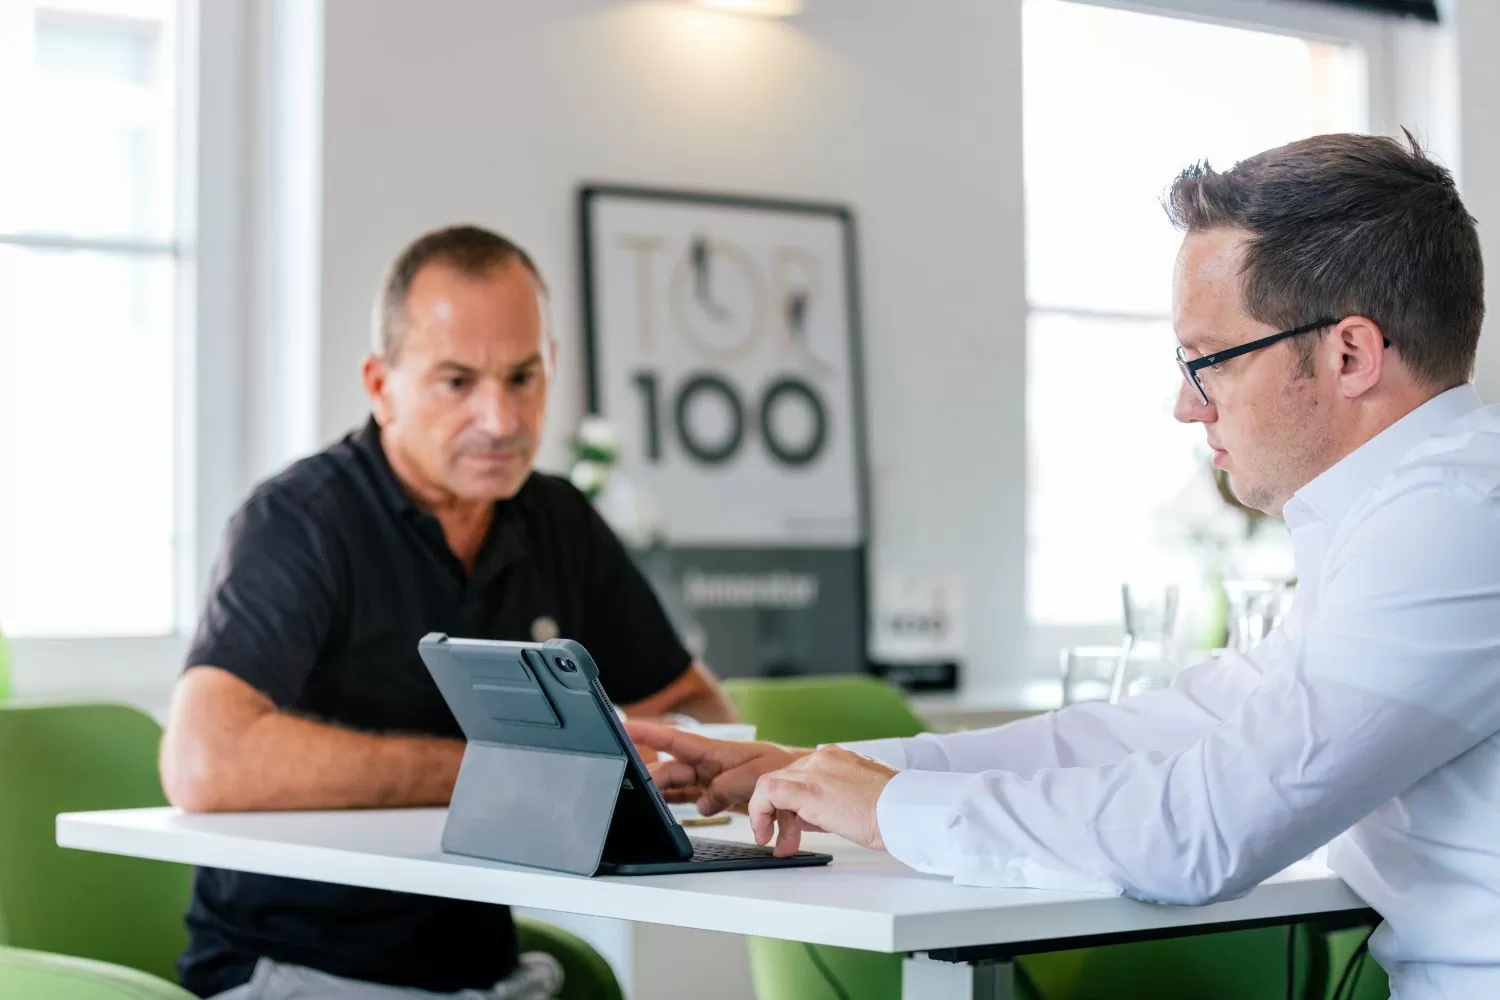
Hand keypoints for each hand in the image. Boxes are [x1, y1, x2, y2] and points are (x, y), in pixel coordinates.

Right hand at [625, 721, 806, 815]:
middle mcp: (713, 765)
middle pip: (673, 768)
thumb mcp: (760, 774)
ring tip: (643, 798)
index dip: (650, 733)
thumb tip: (705, 799)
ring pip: (681, 786)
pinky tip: (666, 810)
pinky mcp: (722, 798)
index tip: (624, 727)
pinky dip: (683, 806)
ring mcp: (715, 782)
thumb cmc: (791, 768)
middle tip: (633, 783)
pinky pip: (696, 801)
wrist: (809, 785)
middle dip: (652, 774)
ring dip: (665, 793)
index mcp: (719, 751)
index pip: (677, 740)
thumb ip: (729, 784)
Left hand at [748, 746, 895, 855]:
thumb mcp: (855, 801)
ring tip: (768, 840)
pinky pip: (768, 793)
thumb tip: (803, 817)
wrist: (908, 812)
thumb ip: (826, 802)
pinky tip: (765, 834)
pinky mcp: (810, 789)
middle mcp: (823, 758)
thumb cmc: (893, 812)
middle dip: (774, 811)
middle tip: (775, 836)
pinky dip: (760, 813)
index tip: (785, 820)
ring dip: (764, 815)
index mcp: (836, 759)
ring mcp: (815, 770)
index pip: (797, 773)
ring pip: (770, 784)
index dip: (786, 800)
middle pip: (782, 778)